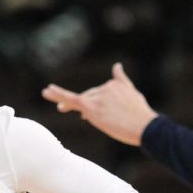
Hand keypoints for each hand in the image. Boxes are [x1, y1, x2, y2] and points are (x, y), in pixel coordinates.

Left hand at [42, 62, 157, 145]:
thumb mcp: (133, 93)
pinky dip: (58, 95)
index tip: (86, 114)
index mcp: (115, 84)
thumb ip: (122, 80)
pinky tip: (46, 91)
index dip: (95, 104)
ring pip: (81, 102)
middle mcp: (105, 87)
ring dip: (68, 103)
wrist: (145, 127)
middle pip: (88, 98)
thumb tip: (116, 65)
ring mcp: (99, 96)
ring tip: (50, 95)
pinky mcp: (91, 107)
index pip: (98, 94)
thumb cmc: (141, 116)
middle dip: (84, 107)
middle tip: (76, 113)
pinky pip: (71, 99)